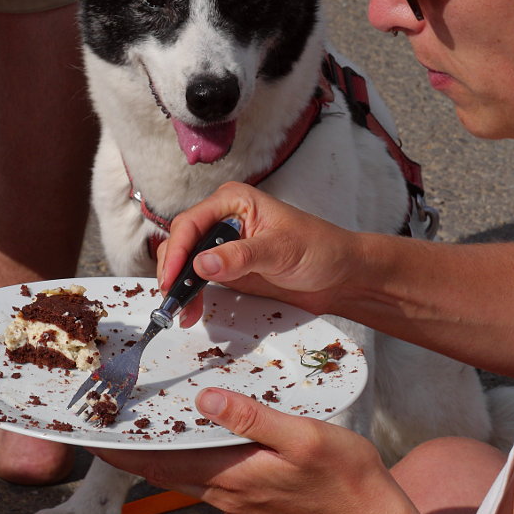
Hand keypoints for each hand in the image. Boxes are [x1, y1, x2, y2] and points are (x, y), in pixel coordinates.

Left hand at [94, 386, 399, 513]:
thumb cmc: (345, 474)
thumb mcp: (302, 434)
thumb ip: (251, 417)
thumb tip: (206, 399)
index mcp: (233, 476)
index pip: (162, 465)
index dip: (125, 454)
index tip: (94, 440)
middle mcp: (227, 497)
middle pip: (169, 472)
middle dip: (140, 451)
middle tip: (118, 424)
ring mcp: (239, 506)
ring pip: (189, 478)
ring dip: (168, 456)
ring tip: (154, 427)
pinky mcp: (252, 508)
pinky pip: (212, 483)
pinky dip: (197, 463)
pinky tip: (206, 442)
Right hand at [157, 182, 358, 327]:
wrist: (340, 276)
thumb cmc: (320, 248)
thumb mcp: (280, 250)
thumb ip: (241, 256)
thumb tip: (202, 263)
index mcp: (234, 202)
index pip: (191, 222)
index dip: (178, 250)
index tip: (172, 277)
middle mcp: (224, 220)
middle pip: (183, 242)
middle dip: (174, 271)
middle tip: (173, 299)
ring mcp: (224, 246)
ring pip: (187, 263)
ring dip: (180, 287)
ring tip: (182, 312)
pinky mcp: (229, 269)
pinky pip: (200, 280)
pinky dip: (193, 296)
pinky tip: (193, 311)